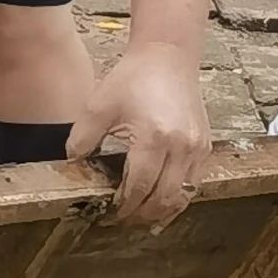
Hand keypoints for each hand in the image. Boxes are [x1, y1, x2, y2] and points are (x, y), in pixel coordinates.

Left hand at [68, 39, 210, 229]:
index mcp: (154, 137)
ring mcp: (197, 148)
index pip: (140, 186)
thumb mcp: (99, 105)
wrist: (168, 57)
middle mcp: (181, 146)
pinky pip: (194, 182)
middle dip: (143, 214)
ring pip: (184, 195)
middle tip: (123, 220)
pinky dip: (178, 195)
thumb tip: (72, 165)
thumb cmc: (133, 78)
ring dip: (163, 210)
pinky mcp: (205, 146)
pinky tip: (161, 200)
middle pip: (164, 198)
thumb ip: (81, 138)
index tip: (110, 214)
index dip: (125, 205)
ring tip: (141, 216)